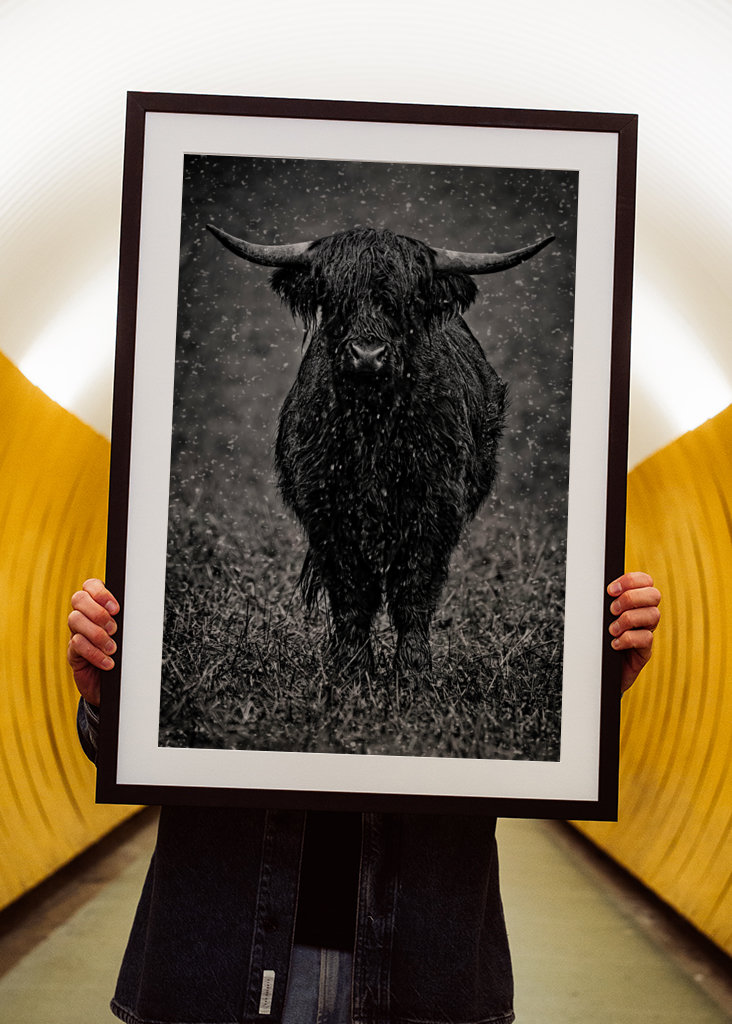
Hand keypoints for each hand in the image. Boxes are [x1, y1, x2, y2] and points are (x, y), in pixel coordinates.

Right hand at [67, 579, 119, 705]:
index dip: (100, 592)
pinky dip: (94, 653)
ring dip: (96, 634)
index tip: (116, 608)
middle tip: (114, 629)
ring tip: (112, 648)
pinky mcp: (73, 652)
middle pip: (78, 599)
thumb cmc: (126, 654)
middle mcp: (85, 616)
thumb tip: (140, 609)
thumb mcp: (130, 634)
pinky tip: (108, 662)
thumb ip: (129, 620)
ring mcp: (76, 632)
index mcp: (99, 605)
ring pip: (75, 620)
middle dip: (97, 612)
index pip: (91, 585)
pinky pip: (77, 645)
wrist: (116, 685)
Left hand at [607, 571, 660, 692]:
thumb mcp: (598, 618)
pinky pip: (646, 638)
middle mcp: (645, 615)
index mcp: (635, 602)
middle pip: (654, 595)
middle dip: (631, 598)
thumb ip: (602, 603)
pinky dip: (628, 639)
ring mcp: (646, 632)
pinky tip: (614, 644)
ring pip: (653, 615)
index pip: (645, 581)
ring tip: (611, 630)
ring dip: (628, 619)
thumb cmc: (596, 640)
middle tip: (612, 610)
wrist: (598, 672)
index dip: (631, 580)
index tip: (610, 590)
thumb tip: (592, 588)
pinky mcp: (645, 651)